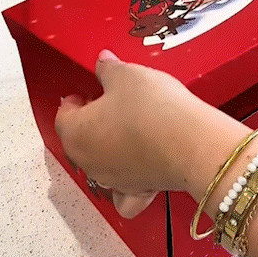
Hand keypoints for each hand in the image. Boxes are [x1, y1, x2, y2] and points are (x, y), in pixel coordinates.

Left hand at [55, 49, 243, 218]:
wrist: (192, 142)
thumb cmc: (155, 110)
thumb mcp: (126, 75)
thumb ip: (109, 68)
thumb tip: (103, 62)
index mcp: (77, 133)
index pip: (65, 114)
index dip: (76, 99)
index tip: (86, 92)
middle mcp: (90, 162)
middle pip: (81, 139)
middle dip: (92, 120)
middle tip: (109, 104)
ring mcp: (114, 180)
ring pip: (101, 163)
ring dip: (109, 146)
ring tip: (128, 128)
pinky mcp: (139, 190)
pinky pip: (125, 193)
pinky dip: (126, 184)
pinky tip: (136, 167)